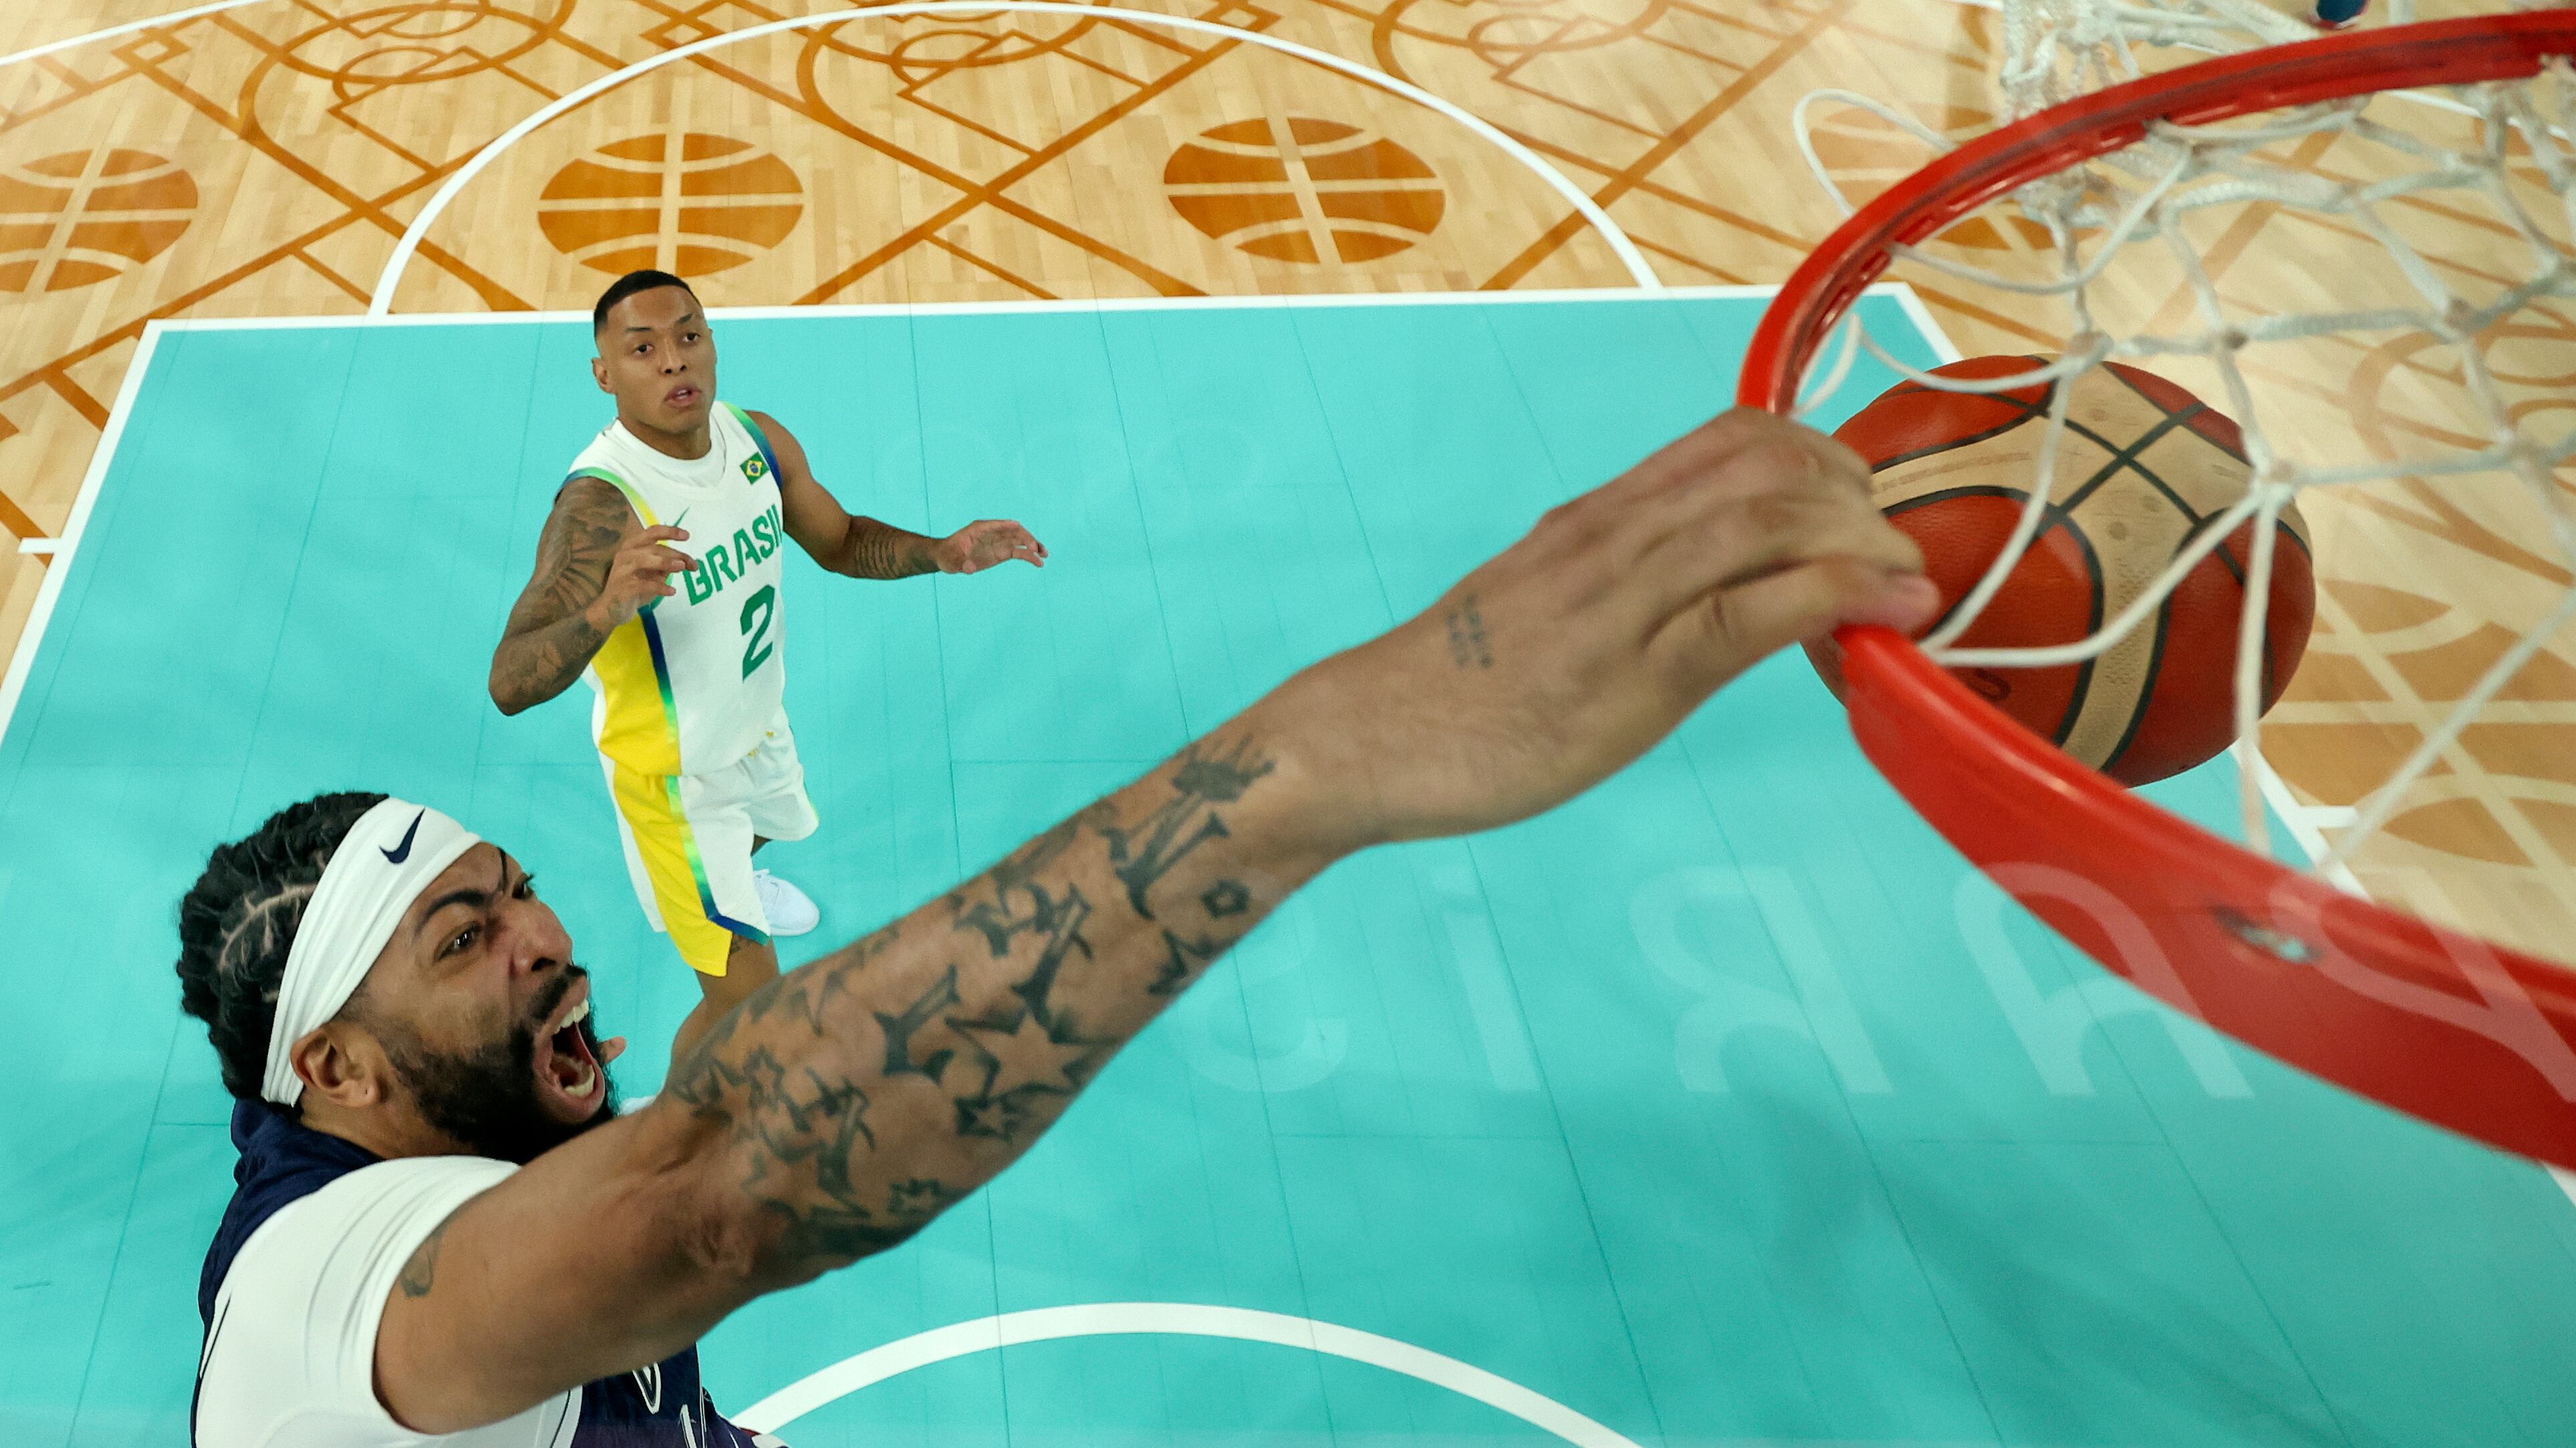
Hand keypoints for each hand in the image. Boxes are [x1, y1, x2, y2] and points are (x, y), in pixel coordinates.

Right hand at [583, 524, 696, 630]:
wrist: (611, 609)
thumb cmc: (634, 587)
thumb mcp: (653, 574)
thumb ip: (666, 566)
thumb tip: (686, 561)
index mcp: (633, 546)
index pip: (651, 533)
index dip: (669, 532)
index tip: (687, 536)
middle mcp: (625, 554)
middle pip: (653, 548)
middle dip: (675, 555)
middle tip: (693, 564)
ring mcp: (622, 571)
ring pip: (643, 560)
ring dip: (664, 562)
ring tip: (682, 567)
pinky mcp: (622, 588)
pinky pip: (643, 584)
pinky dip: (659, 587)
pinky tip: (672, 591)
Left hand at [936, 519, 1046, 573]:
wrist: (948, 558)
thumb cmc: (947, 555)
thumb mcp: (950, 560)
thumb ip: (960, 563)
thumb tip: (970, 568)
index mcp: (979, 529)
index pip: (995, 525)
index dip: (1007, 525)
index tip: (1018, 527)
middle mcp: (992, 533)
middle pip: (1013, 532)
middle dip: (1025, 538)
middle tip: (1035, 549)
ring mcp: (999, 542)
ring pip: (1019, 541)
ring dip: (1032, 546)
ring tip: (1044, 555)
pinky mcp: (1002, 552)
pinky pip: (1019, 552)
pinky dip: (1029, 556)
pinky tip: (1038, 563)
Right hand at [1254, 409, 1938, 851]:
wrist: (1365, 736)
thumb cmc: (1456, 688)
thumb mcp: (1550, 611)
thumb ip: (1627, 591)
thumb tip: (1710, 596)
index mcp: (1597, 518)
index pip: (1732, 439)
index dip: (1822, 458)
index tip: (1857, 512)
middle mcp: (1615, 536)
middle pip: (1769, 463)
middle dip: (1858, 495)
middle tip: (1892, 556)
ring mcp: (1623, 598)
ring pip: (1770, 518)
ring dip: (1864, 538)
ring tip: (1910, 581)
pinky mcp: (1632, 671)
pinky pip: (1751, 608)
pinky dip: (1839, 595)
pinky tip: (1891, 611)